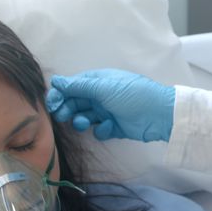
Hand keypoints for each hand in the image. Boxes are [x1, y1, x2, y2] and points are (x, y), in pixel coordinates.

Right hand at [45, 69, 174, 141]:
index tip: (51, 104)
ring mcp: (108, 111)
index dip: (60, 94)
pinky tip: (109, 128)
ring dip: (82, 120)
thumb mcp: (104, 88)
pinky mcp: (115, 127)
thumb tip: (55, 80)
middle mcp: (101, 95)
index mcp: (98, 81)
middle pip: (76, 102)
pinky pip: (100, 129)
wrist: (160, 115)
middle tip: (62, 116)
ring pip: (86, 116)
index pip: (73, 86)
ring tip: (85, 123)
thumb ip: (78, 86)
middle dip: (68, 109)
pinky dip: (102, 130)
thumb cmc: (133, 95)